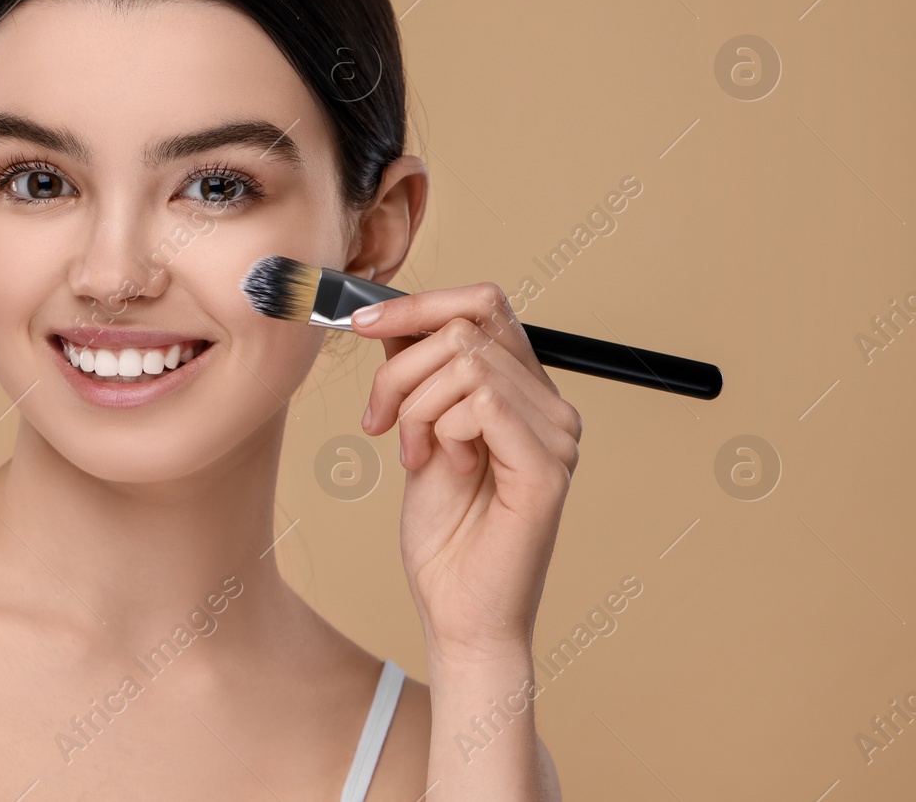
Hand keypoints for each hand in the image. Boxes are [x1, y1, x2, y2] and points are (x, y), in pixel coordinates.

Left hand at [352, 282, 581, 664]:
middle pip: (468, 326)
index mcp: (524, 392)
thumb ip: (417, 374)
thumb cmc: (443, 535)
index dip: (418, 304)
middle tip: (378, 420)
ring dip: (415, 404)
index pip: (484, 305)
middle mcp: (551, 406)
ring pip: (466, 361)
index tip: (359, 324)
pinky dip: (440, 428)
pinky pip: (482, 403)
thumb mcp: (418, 432)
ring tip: (411, 452)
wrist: (457, 612)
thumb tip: (389, 315)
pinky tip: (440, 467)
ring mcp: (557, 434)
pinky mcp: (548, 466)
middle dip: (400, 366)